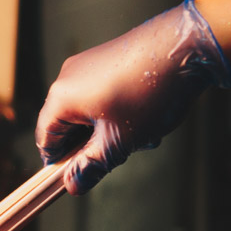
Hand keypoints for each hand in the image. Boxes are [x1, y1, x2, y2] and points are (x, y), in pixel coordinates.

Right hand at [35, 0, 230, 194]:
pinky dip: (117, 109)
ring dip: (109, 129)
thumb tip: (72, 185)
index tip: (82, 174)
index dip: (60, 161)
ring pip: (87, 111)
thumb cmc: (149, 94)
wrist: (185, 45)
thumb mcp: (119, 141)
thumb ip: (91, 166)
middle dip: (92, 144)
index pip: (45, 139)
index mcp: (61, 98)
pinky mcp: (105, 58)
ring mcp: (86, 65)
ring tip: (142, 133)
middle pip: (66, 124)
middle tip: (122, 151)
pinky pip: (100, 93)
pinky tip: (145, 113)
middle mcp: (66, 78)